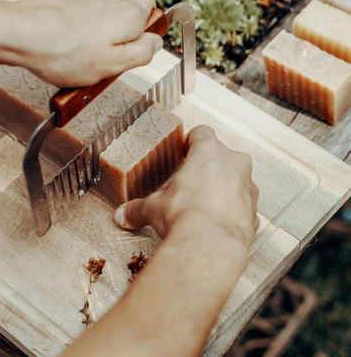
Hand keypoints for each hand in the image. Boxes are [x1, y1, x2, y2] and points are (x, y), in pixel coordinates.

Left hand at [0, 0, 161, 87]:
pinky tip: (62, 55)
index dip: (147, 29)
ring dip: (96, 40)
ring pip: (101, 20)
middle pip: (125, 15)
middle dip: (120, 37)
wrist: (19, 34)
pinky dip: (76, 37)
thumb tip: (156, 43)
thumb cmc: (65, 52)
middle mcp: (108, 1)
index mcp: (128, 13)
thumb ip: (141, 53)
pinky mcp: (63, 5)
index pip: (150, 7)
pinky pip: (79, 23)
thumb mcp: (113, 65)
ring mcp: (84, 1)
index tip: (136, 49)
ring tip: (79, 63)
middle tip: (107, 61)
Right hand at [114, 125, 258, 250]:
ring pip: (238, 179)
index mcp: (208, 152)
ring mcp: (248, 188)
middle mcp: (233, 164)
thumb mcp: (153, 208)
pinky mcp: (254, 212)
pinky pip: (244, 206)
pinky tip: (217, 222)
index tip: (185, 150)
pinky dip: (233, 211)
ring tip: (205, 204)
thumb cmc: (185, 216)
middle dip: (209, 166)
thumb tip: (123, 214)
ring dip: (224, 187)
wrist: (210, 245)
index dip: (192, 141)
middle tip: (192, 180)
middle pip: (223, 155)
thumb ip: (138, 208)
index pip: (202, 133)